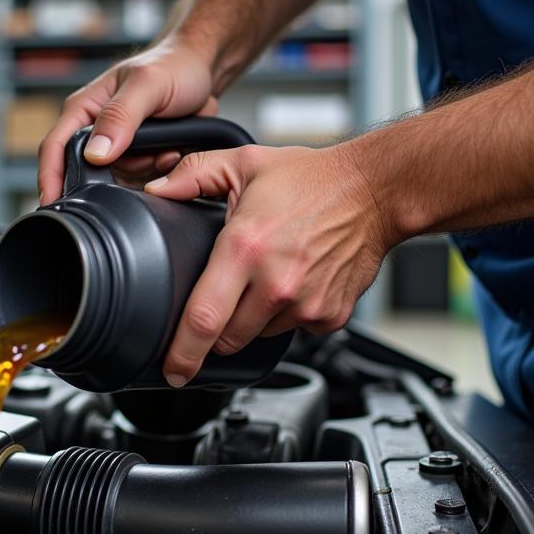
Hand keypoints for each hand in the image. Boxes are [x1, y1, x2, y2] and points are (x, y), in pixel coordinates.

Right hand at [37, 37, 218, 203]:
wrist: (201, 70)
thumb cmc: (172, 66)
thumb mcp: (147, 85)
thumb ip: (120, 117)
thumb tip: (95, 153)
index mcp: (84, 108)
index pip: (55, 147)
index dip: (49, 178)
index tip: (52, 204)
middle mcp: (95, 130)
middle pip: (86, 172)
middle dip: (115, 176)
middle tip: (146, 160)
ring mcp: (116, 146)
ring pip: (117, 180)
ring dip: (144, 170)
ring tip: (165, 148)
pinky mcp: (137, 157)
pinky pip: (140, 180)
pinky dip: (157, 172)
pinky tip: (170, 152)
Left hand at [144, 142, 392, 386]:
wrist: (377, 191)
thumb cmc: (313, 179)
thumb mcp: (244, 164)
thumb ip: (192, 174)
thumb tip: (157, 189)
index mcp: (245, 248)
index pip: (203, 319)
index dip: (181, 353)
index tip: (170, 369)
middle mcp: (275, 283)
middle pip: (226, 339)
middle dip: (215, 330)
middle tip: (228, 294)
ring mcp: (305, 305)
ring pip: (258, 336)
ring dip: (253, 318)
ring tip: (268, 275)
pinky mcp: (329, 317)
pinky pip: (292, 331)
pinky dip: (286, 315)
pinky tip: (295, 281)